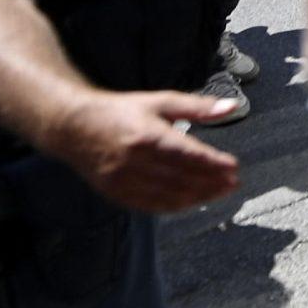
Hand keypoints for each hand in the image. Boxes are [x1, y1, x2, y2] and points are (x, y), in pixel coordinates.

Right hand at [45, 88, 240, 211]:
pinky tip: (192, 201)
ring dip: (196, 196)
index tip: (233, 167)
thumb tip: (232, 107)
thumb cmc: (121, 111)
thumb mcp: (160, 101)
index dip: (212, 163)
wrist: (73, 127)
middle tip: (233, 183)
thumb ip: (197, 107)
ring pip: (166, 195)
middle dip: (210, 182)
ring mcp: (122, 180)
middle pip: (180, 178)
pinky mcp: (114, 192)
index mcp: (146, 135)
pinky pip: (149, 205)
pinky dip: (173, 205)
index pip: (187, 154)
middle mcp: (133, 161)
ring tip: (219, 192)